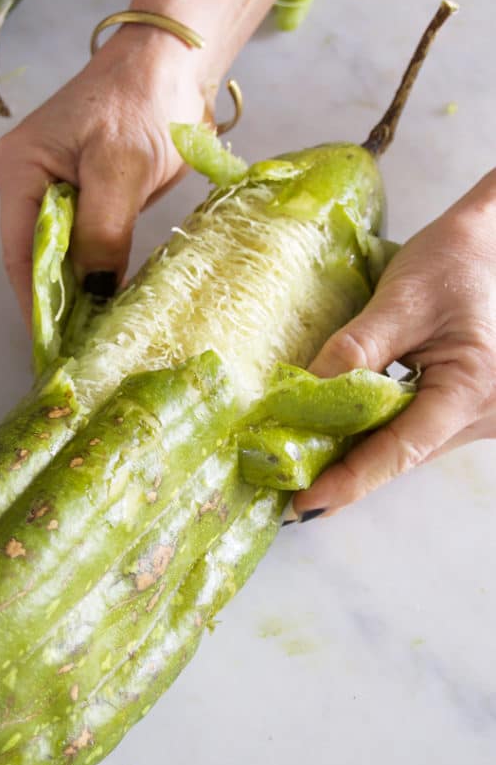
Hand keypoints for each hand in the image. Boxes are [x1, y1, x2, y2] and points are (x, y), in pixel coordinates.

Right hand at [0, 26, 208, 326]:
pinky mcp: (87, 194)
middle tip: (80, 351)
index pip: (22, 250)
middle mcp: (27, 182)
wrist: (173, 62)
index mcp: (19, 170)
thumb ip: (102, 230)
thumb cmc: (142, 103)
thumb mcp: (121, 168)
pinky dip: (97, 270)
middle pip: (38, 256)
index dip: (37, 301)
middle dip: (58, 302)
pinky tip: (110, 303)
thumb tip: (93, 291)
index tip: (53, 346)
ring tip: (94, 338)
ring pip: (63, 253)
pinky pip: (86, 241)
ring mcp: (56, 188)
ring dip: (80, 290)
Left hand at [292, 167, 495, 517]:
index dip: (349, 480)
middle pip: (403, 453)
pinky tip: (341, 429)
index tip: (304, 505)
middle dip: (345, 469)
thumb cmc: (458, 259)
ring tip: (305, 458)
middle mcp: (486, 415)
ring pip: (410, 444)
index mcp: (472, 389)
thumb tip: (301, 397)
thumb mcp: (402, 299)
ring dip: (360, 449)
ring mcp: (484, 415)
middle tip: (287, 484)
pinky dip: (380, 430)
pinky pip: (419, 427)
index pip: (400, 449)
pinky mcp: (473, 406)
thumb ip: (355, 350)